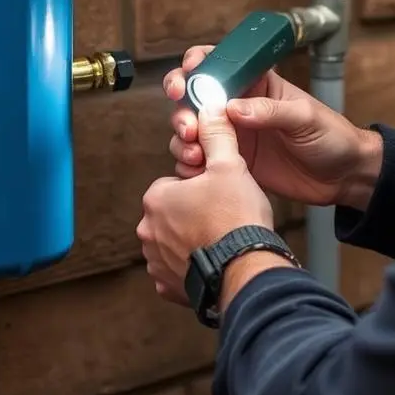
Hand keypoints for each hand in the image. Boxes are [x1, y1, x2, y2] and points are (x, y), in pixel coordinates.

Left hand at [137, 105, 274, 306]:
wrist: (247, 270)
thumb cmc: (236, 219)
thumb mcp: (230, 165)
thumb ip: (217, 135)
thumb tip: (210, 107)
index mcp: (156, 198)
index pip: (174, 184)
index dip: (200, 186)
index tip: (219, 193)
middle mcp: (148, 231)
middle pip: (172, 214)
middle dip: (194, 215)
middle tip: (223, 217)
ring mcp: (156, 262)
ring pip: (174, 243)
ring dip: (192, 242)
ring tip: (221, 241)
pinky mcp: (169, 287)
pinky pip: (178, 272)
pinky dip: (193, 269)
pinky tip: (214, 263)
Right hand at [163, 45, 382, 210]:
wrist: (343, 176)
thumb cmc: (332, 136)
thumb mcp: (306, 117)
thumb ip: (271, 110)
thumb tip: (233, 108)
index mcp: (257, 84)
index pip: (219, 63)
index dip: (197, 64)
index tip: (189, 75)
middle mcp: (238, 106)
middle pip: (194, 97)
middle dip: (182, 107)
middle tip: (187, 125)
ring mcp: (232, 135)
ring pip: (192, 129)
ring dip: (182, 138)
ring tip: (194, 153)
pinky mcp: (232, 163)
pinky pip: (200, 160)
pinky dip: (189, 164)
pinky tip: (195, 170)